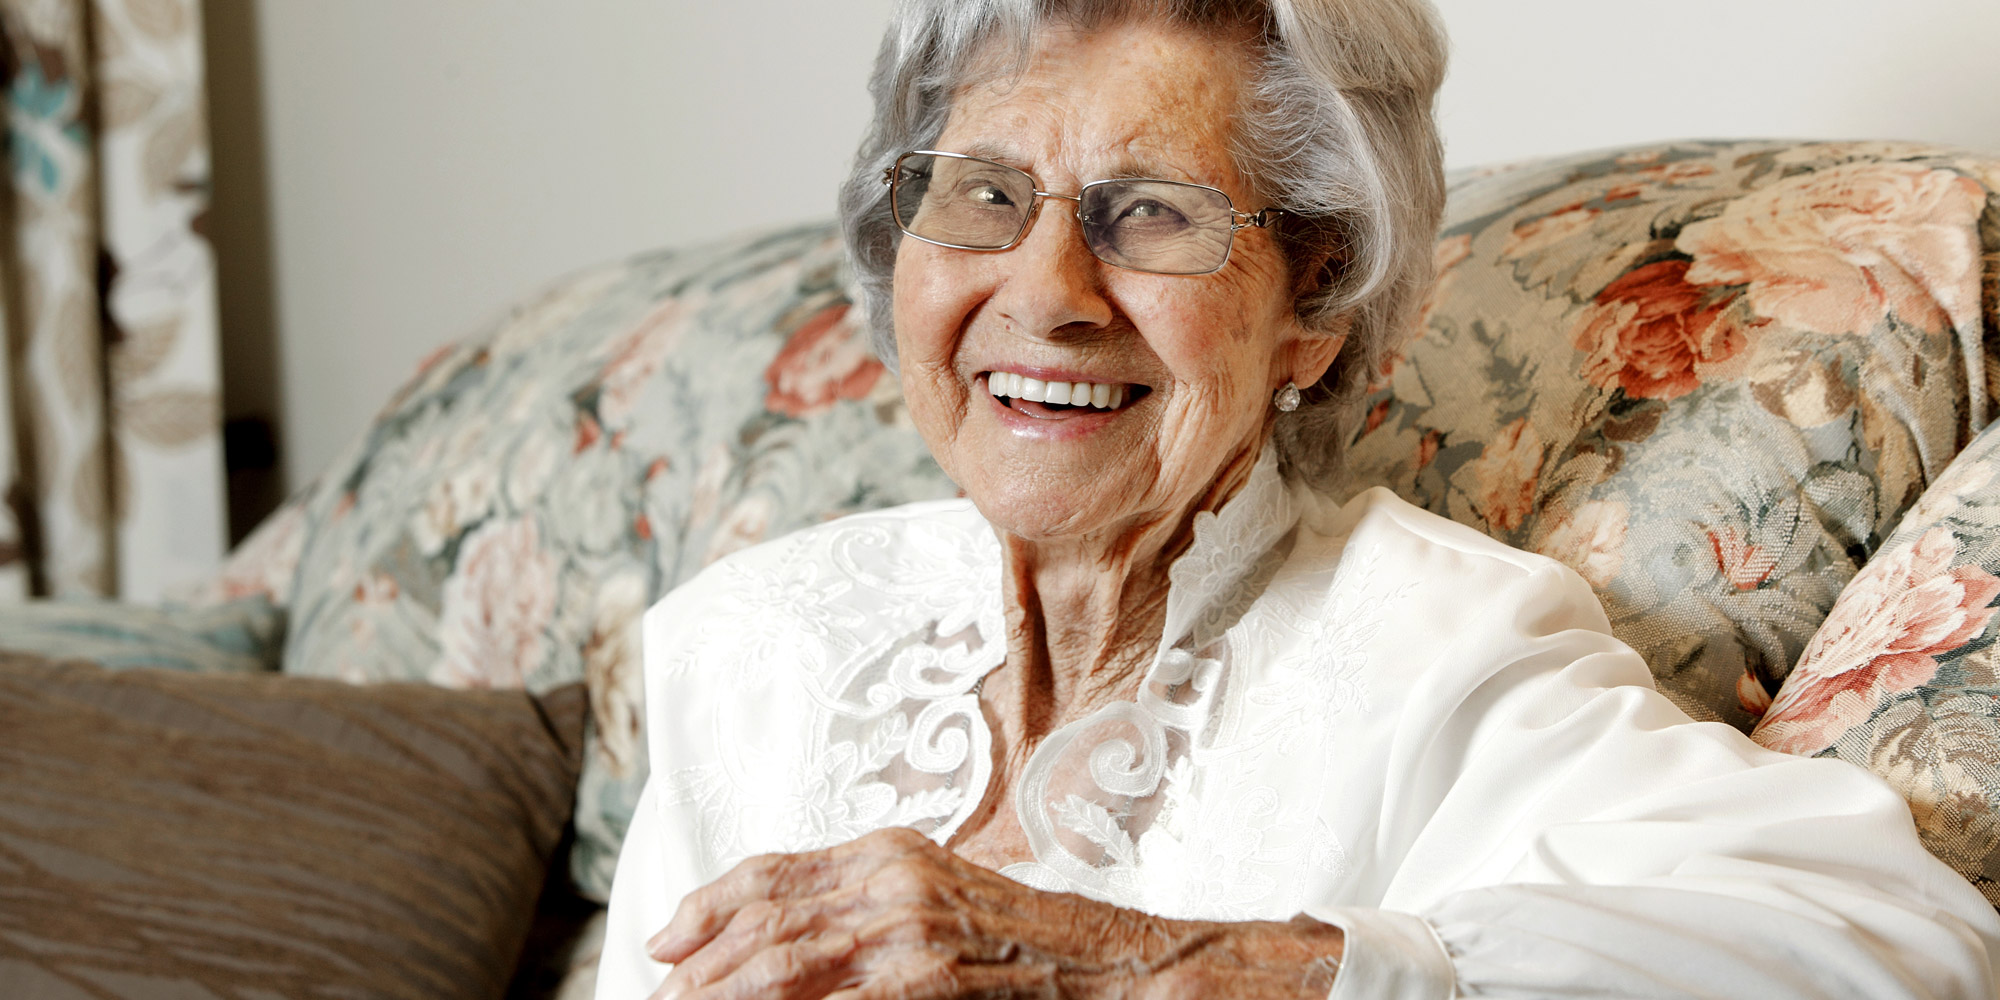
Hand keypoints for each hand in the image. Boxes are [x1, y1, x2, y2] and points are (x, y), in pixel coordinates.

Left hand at [645, 827, 1344, 999]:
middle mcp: (892, 877)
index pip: (773, 870)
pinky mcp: (927, 979)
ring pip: (783, 963)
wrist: (1125, 965)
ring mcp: (910, 930)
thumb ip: (873, 906)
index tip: (666, 942)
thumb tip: (796, 943)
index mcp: (891, 849)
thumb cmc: (1038, 943)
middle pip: (765, 918)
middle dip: (702, 967)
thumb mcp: (946, 899)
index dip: (709, 906)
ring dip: (726, 995)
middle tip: (662, 998)